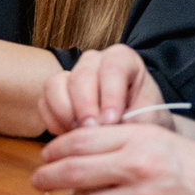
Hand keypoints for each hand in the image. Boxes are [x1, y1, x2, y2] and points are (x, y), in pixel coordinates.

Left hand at [28, 121, 194, 194]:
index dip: (55, 150)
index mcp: (139, 138)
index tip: (44, 156)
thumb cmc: (193, 166)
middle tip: (35, 182)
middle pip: (75, 172)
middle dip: (47, 178)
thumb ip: (120, 141)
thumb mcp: (157, 139)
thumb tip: (77, 150)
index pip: (82, 140)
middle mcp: (138, 167)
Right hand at [36, 45, 164, 135]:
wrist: (134, 125)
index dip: (110, 94)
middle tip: (92, 130)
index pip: (113, 68)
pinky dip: (53, 121)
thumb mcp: (149, 118)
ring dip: (64, 113)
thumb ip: (133, 121)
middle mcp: (94, 62)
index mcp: (122, 59)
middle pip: (81, 76)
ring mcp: (71, 75)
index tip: (112, 120)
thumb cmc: (144, 118)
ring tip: (78, 134)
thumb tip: (107, 129)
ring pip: (55, 85)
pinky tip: (68, 136)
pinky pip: (44, 102)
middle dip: (85, 106)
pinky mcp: (55, 93)